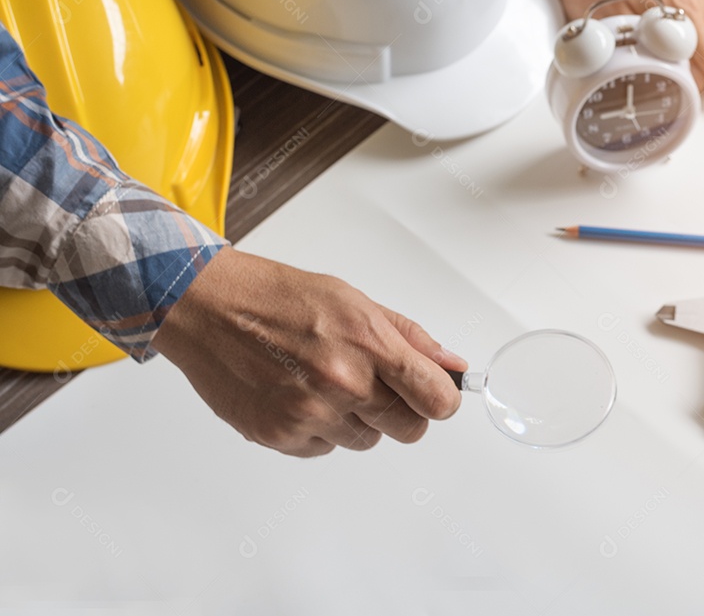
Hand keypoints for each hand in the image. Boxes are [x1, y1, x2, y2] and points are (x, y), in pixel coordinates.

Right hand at [153, 247, 465, 456]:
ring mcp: (310, 415)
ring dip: (357, 419)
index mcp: (369, 345)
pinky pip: (324, 449)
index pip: (437, 399)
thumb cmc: (279, 297)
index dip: (441, 399)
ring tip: (325, 381)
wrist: (209, 309)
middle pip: (409, 430)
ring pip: (367, 441)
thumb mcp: (354, 301)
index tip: (434, 395)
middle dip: (403, 411)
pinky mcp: (280, 436)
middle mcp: (342, 384)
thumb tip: (451, 365)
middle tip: (376, 385)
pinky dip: (320, 429)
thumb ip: (408, 337)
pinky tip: (299, 395)